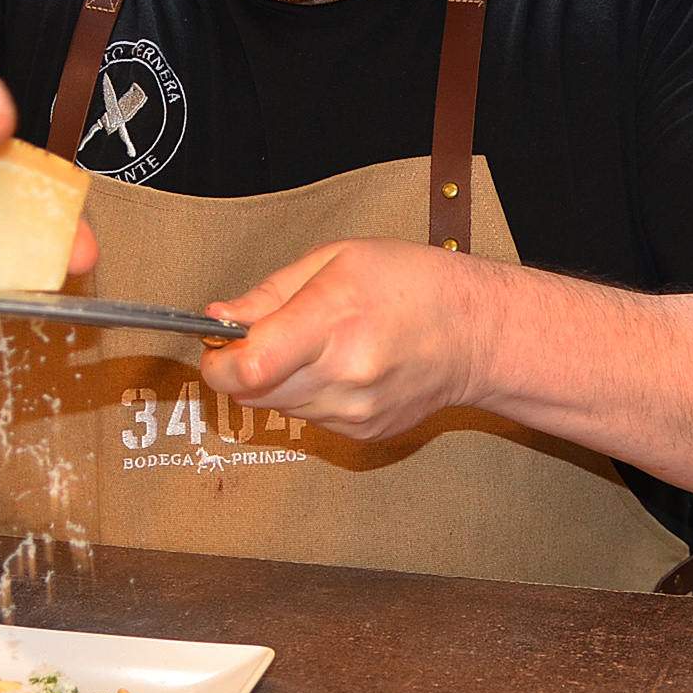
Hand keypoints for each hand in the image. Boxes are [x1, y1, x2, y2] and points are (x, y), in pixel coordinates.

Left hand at [201, 239, 493, 440]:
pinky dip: (310, 395)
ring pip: (278, 407)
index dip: (218, 361)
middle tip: (265, 339)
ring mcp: (355, 411)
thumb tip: (219, 317)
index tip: (217, 347)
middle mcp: (345, 374)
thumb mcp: (335, 259)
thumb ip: (269, 293)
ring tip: (317, 347)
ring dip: (278, 382)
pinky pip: (308, 418)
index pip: (250, 366)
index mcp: (334, 320)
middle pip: (254, 393)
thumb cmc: (412, 285)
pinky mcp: (362, 433)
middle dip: (243, 368)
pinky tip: (341, 368)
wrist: (474, 333)